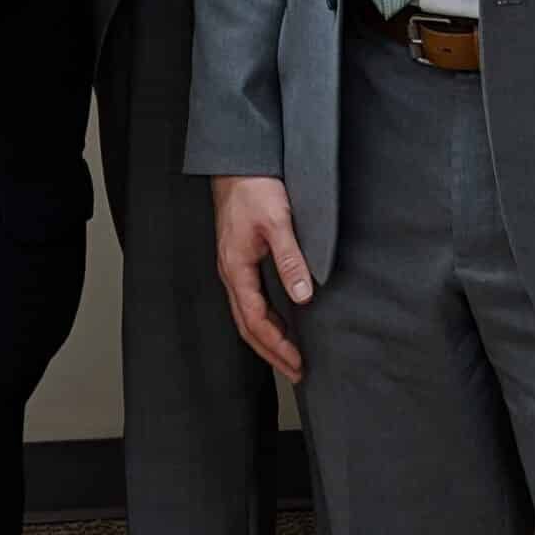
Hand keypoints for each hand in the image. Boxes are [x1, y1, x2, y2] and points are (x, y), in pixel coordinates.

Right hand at [212, 175, 311, 380]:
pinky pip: (250, 299)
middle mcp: (231, 272)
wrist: (237, 162)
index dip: (277, 345)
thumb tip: (303, 296)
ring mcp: (233, 265)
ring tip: (289, 355)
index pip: (256, 320)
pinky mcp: (240, 257)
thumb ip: (290, 259)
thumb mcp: (277, 221)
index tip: (298, 363)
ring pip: (247, 314)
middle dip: (271, 351)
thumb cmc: (254, 188)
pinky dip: (265, 318)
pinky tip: (280, 320)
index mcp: (236, 268)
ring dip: (267, 337)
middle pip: (247, 325)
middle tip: (296, 372)